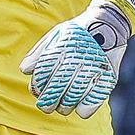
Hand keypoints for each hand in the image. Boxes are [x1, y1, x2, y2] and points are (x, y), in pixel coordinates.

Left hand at [19, 1, 130, 117]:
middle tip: (47, 105)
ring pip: (70, 102)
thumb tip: (25, 71)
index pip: (41, 76)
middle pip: (54, 92)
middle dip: (47, 103)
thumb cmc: (77, 34)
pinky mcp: (107, 80)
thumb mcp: (56, 35)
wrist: (109, 25)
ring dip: (63, 107)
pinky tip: (80, 103)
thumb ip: (39, 52)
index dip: (36, 87)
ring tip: (63, 103)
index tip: (38, 90)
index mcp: (61, 48)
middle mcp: (77, 59)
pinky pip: (88, 106)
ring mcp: (93, 70)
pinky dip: (82, 109)